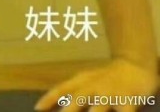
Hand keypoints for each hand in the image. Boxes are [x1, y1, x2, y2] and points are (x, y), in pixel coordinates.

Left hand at [34, 58, 158, 110]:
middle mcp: (94, 87)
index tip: (37, 108)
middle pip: (77, 100)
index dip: (49, 98)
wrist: (134, 65)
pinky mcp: (128, 101)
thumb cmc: (107, 77)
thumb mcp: (87, 81)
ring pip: (98, 108)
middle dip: (67, 111)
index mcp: (82, 81)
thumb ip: (73, 91)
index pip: (61, 89)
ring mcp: (110, 94)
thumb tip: (54, 104)